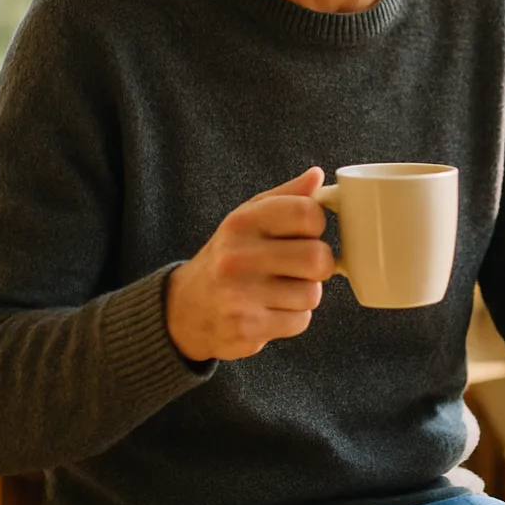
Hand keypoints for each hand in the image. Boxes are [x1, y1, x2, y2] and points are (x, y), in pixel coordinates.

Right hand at [165, 167, 335, 361]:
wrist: (186, 308)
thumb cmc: (229, 257)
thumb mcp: (248, 218)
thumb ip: (286, 197)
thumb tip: (318, 175)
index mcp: (242, 222)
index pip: (307, 213)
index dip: (317, 225)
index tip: (306, 232)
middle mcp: (238, 257)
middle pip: (318, 258)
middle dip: (319, 265)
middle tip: (301, 266)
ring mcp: (241, 295)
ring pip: (313, 293)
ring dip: (305, 293)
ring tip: (280, 289)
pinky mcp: (247, 328)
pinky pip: (301, 320)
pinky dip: (294, 318)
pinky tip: (271, 310)